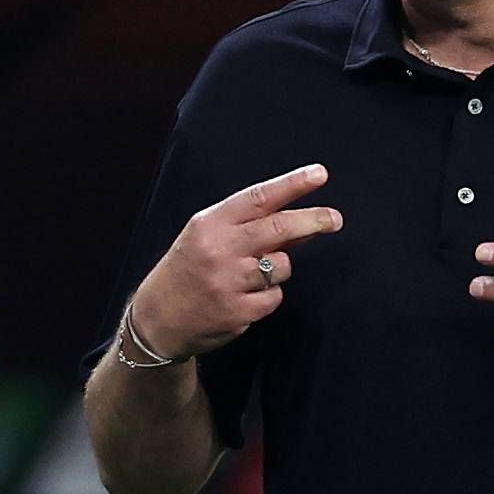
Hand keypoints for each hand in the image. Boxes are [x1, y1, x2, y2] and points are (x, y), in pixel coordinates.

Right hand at [131, 164, 342, 360]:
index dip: (292, 184)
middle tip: (335, 219)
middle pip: (278, 228)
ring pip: (282, 266)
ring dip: (277, 269)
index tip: (319, 174)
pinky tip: (243, 298)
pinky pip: (275, 297)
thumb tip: (303, 222)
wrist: (158, 319)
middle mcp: (220, 250)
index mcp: (211, 224)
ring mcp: (229, 282)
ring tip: (249, 276)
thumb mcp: (209, 237)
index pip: (258, 197)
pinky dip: (267, 297)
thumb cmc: (188, 270)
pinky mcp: (238, 312)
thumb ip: (252, 227)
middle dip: (313, 220)